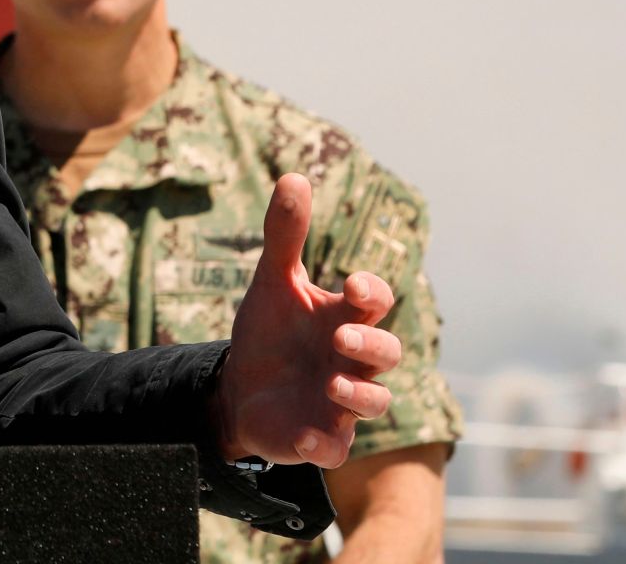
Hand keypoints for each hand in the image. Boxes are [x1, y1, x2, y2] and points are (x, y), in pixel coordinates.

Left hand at [211, 173, 400, 466]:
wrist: (239, 388)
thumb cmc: (270, 333)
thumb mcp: (272, 283)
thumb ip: (285, 236)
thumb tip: (293, 176)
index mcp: (344, 319)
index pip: (376, 304)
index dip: (372, 293)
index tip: (353, 285)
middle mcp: (352, 361)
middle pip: (387, 354)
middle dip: (372, 345)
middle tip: (342, 337)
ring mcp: (339, 403)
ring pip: (374, 403)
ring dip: (361, 394)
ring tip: (333, 382)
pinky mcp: (319, 439)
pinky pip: (333, 449)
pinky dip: (323, 444)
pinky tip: (305, 436)